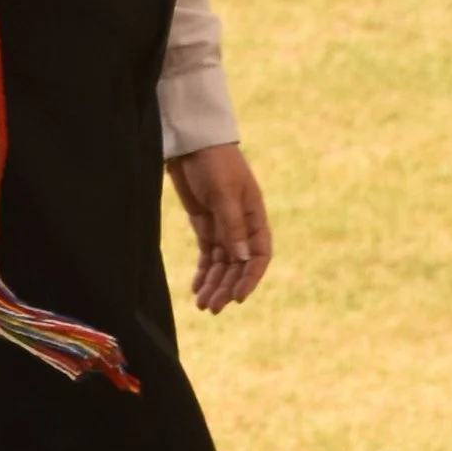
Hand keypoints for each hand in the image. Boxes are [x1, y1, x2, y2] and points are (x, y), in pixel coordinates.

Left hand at [167, 143, 271, 312]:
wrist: (192, 142)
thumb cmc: (214, 162)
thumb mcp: (224, 192)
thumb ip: (232, 225)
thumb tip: (242, 258)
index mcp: (255, 217)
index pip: (259, 255)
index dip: (250, 278)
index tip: (237, 297)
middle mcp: (242, 226)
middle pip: (238, 265)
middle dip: (227, 287)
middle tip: (212, 307)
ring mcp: (223, 227)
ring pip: (222, 264)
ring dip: (214, 284)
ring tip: (202, 305)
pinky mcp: (205, 225)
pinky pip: (208, 255)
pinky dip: (204, 272)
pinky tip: (197, 288)